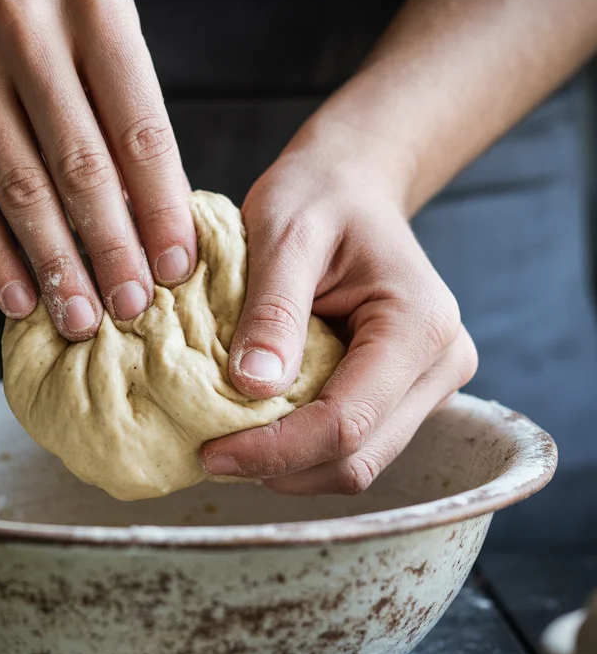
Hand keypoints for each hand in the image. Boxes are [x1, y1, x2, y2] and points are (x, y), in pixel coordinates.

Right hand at [0, 0, 196, 337]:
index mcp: (94, 10)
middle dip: (112, 249)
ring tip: (82, 318)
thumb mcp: (100, 30)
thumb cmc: (41, 15)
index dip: (162, 209)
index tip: (177, 268)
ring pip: (19, 190)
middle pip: (81, 167)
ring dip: (56, 265)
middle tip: (133, 307)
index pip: (140, 131)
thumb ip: (128, 113)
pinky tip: (20, 297)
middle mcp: (26, 30)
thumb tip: (160, 227)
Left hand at [200, 149, 477, 493]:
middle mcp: (442, 365)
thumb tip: (254, 389)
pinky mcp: (405, 396)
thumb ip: (272, 310)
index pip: (347, 422)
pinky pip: (354, 445)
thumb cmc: (319, 196)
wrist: (352, 186)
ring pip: (357, 464)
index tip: (212, 453)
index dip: (277, 451)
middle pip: (358, 459)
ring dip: (290, 465)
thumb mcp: (284, 232)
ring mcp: (429, 386)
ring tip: (231, 440)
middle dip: (281, 467)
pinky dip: (303, 448)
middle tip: (212, 454)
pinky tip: (259, 426)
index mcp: (419, 325)